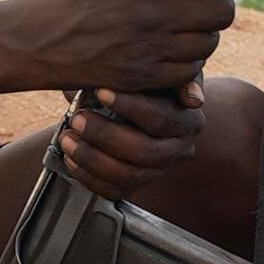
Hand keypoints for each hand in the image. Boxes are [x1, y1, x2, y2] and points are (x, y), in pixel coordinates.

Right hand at [3, 0, 263, 95]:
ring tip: (191, 21)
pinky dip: (192, 58)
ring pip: (209, 42)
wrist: (31, 43)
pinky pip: (189, 70)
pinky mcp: (144, 77)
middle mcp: (153, 15)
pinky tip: (177, 47)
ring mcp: (151, 50)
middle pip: (220, 10)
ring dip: (208, 30)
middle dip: (224, 1)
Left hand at [57, 78, 209, 196]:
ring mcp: (159, 170)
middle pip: (144, 151)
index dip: (130, 106)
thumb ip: (173, 78)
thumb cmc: (152, 82)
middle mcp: (179, 149)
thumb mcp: (164, 73)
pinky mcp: (139, 185)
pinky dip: (89, 177)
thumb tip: (194, 98)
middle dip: (106, 135)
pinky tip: (72, 160)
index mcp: (188, 120)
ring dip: (93, 158)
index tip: (100, 92)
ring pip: (129, 175)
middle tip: (78, 118)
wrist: (146, 105)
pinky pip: (115, 190)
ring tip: (69, 139)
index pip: (161, 118)